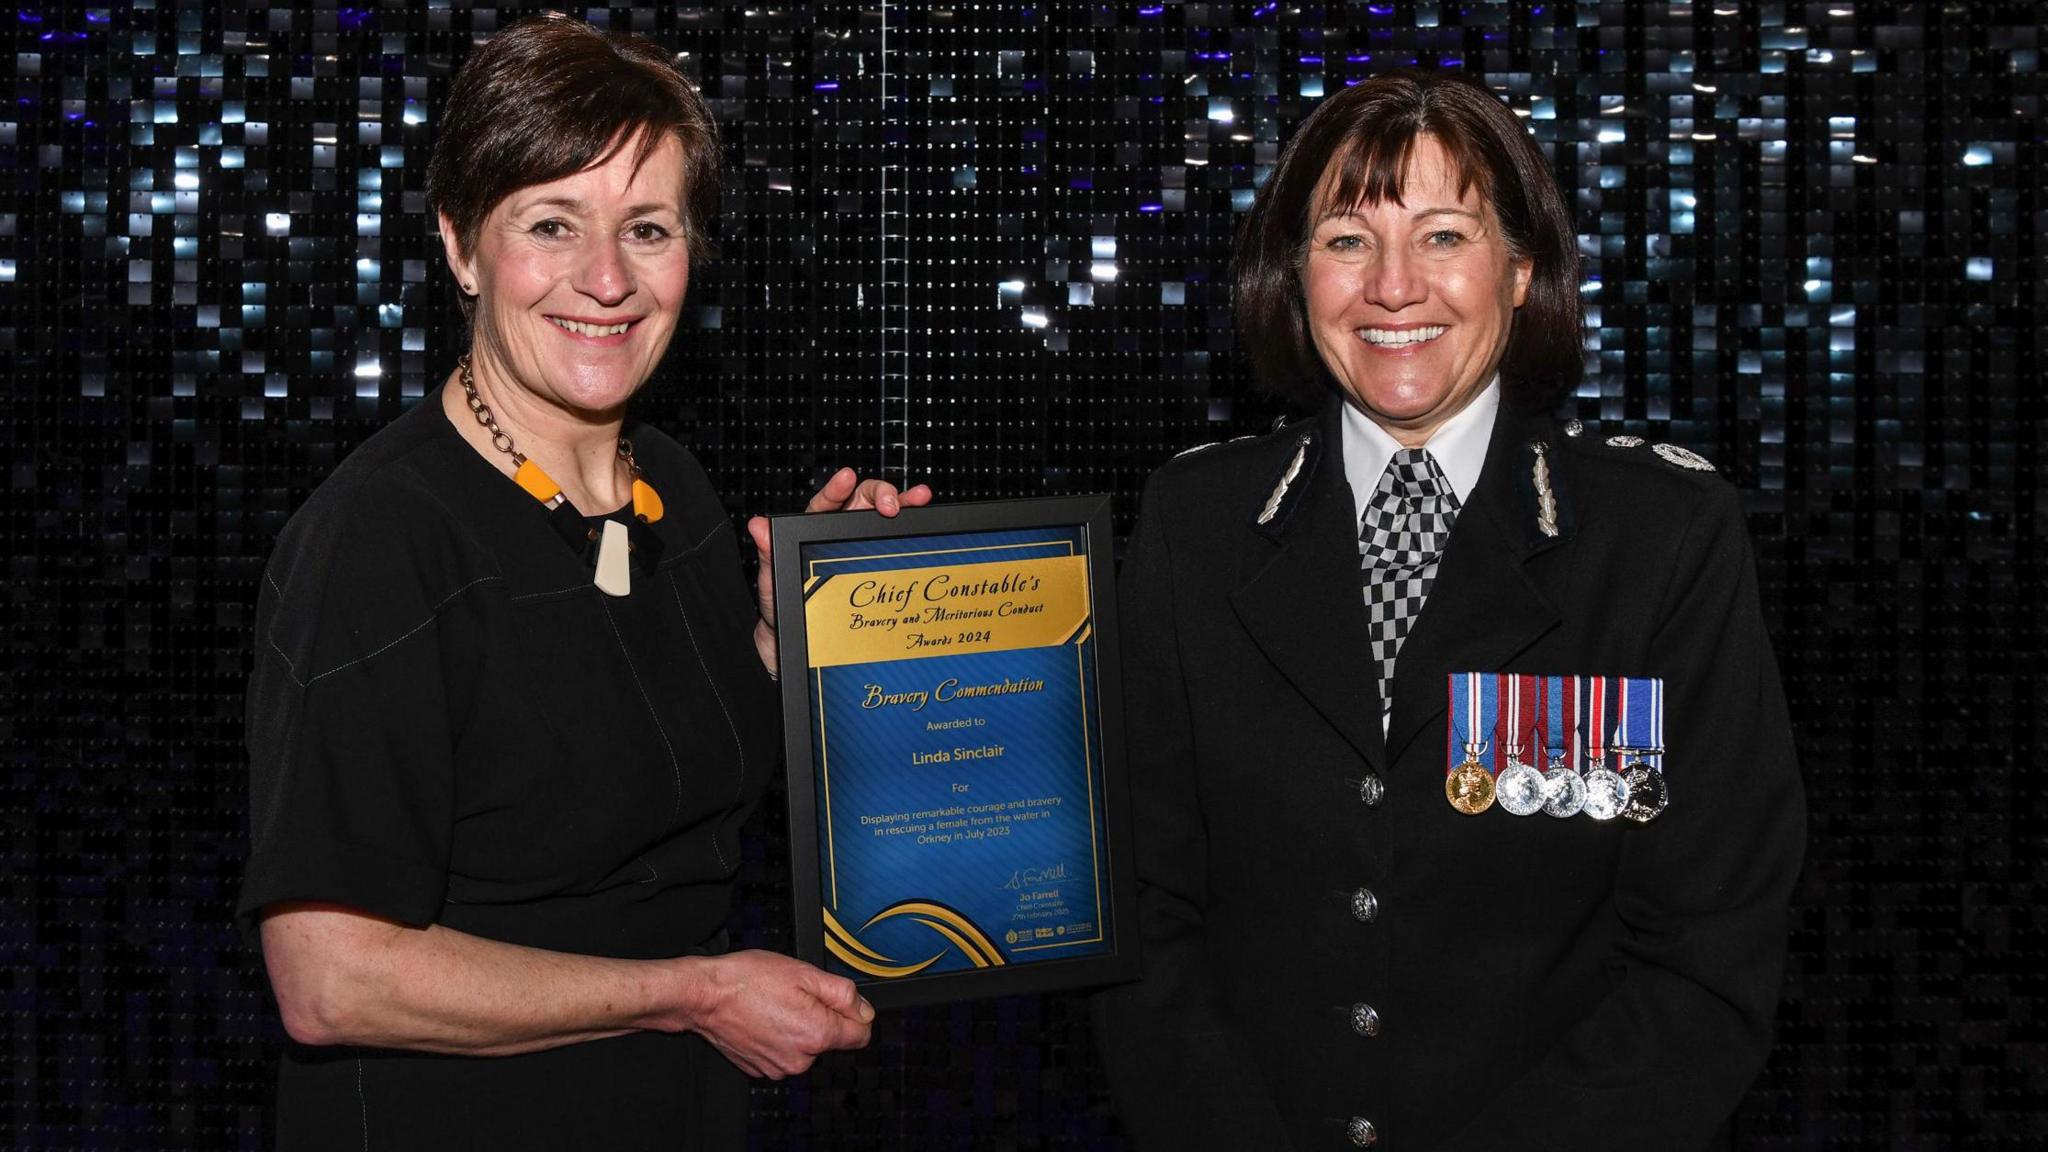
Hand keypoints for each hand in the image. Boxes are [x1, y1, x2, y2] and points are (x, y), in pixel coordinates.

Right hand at [672, 949, 873, 1078]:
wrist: (705, 996)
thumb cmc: (747, 980)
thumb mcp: (805, 973)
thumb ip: (843, 994)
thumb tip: (864, 1010)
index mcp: (817, 1034)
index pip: (861, 1035)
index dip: (855, 1014)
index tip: (840, 1003)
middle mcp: (800, 1058)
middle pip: (831, 1040)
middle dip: (821, 1018)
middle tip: (795, 996)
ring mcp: (779, 1067)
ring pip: (806, 1047)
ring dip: (798, 1029)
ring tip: (775, 1006)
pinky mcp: (761, 1069)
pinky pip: (783, 1053)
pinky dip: (778, 1038)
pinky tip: (763, 1019)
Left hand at [747, 467, 932, 675]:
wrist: (801, 641)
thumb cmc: (783, 609)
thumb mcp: (773, 583)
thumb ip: (770, 555)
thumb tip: (758, 527)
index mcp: (813, 532)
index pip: (826, 504)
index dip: (837, 488)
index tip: (846, 477)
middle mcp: (839, 534)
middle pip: (863, 501)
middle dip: (881, 495)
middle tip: (891, 506)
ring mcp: (860, 547)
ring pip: (884, 518)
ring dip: (905, 503)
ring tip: (921, 497)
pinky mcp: (877, 563)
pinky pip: (894, 544)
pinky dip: (912, 531)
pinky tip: (927, 523)